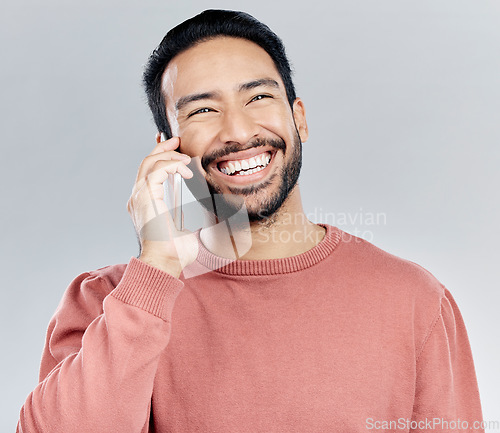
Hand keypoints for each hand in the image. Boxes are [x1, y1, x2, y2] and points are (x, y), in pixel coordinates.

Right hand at [127, 136, 198, 277]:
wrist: (165, 263)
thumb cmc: (175, 253)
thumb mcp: (188, 231)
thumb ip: (193, 221)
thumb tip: (211, 219)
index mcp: (146, 204)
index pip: (149, 173)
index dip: (160, 157)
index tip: (175, 148)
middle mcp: (139, 198)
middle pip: (146, 163)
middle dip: (162, 148)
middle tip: (178, 140)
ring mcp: (139, 197)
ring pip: (148, 163)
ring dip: (168, 155)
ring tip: (186, 158)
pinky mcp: (145, 197)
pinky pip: (155, 170)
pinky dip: (171, 165)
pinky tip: (185, 170)